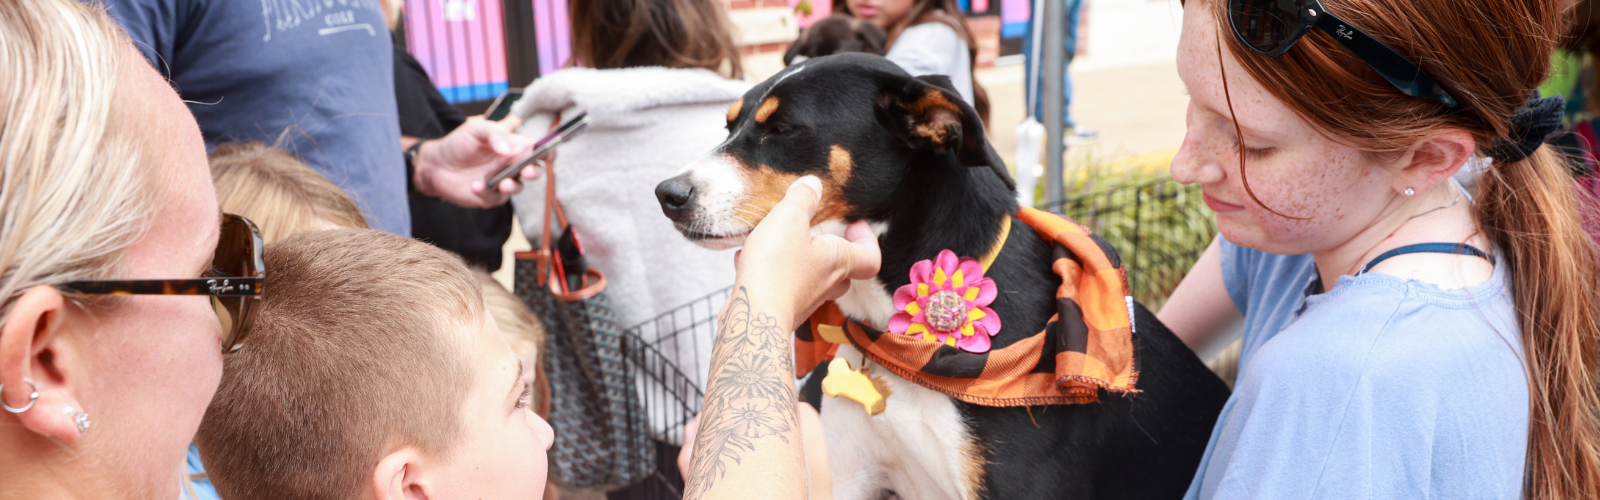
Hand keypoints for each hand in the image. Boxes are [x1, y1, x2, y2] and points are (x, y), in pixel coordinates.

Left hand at [413, 116, 539, 207]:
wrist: (435, 164)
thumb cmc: (458, 143)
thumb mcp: (476, 129)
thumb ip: (494, 134)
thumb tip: (508, 149)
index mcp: (513, 146)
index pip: (537, 149)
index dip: (549, 151)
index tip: (549, 154)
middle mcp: (511, 165)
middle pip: (534, 171)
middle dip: (534, 172)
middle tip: (526, 171)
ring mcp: (502, 182)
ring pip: (518, 187)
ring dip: (512, 186)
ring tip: (502, 184)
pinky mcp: (490, 197)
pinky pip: (495, 199)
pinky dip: (487, 193)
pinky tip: (475, 185)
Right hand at [734, 176, 880, 328]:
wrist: (752, 316)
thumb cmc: (776, 269)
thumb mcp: (788, 219)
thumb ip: (802, 198)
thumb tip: (812, 184)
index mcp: (838, 260)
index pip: (871, 256)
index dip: (867, 239)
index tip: (853, 223)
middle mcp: (827, 284)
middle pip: (841, 268)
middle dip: (830, 248)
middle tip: (816, 231)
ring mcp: (805, 300)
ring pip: (810, 277)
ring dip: (796, 259)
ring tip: (773, 241)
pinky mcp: (781, 309)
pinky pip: (782, 286)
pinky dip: (769, 272)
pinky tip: (748, 261)